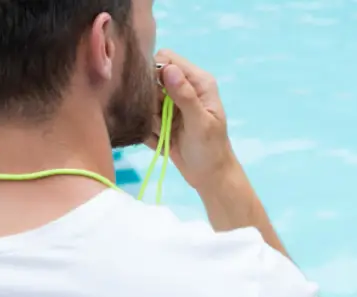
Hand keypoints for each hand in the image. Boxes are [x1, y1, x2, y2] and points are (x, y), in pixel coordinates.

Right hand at [146, 49, 238, 192]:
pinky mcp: (164, 120)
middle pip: (152, 79)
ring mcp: (173, 105)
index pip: (167, 59)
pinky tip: (163, 141)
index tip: (151, 92)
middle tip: (160, 119)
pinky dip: (149, 130)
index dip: (154, 70)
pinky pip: (145, 118)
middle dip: (150, 99)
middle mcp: (185, 89)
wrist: (210, 177)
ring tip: (164, 133)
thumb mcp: (199, 123)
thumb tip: (169, 69)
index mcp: (199, 82)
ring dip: (149, 117)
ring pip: (146, 100)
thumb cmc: (211, 150)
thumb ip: (185, 96)